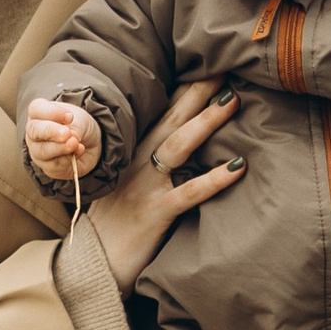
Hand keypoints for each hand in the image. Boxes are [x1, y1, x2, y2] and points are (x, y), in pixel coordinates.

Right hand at [25, 96, 102, 180]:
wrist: (89, 144)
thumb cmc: (79, 126)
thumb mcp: (80, 120)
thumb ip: (74, 128)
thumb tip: (70, 141)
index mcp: (39, 114)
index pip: (36, 109)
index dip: (52, 112)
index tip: (70, 117)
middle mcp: (34, 132)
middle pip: (34, 131)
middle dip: (51, 131)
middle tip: (67, 134)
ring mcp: (38, 151)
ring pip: (43, 151)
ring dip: (61, 148)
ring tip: (75, 144)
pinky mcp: (48, 167)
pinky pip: (55, 165)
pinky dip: (68, 159)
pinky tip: (78, 152)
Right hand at [90, 83, 243, 292]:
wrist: (92, 264)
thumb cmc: (113, 227)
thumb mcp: (125, 187)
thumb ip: (149, 166)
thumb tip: (182, 149)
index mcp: (131, 155)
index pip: (161, 114)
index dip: (184, 89)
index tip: (206, 64)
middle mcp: (137, 164)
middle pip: (171, 118)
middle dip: (198, 91)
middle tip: (224, 65)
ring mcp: (145, 187)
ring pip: (178, 146)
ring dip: (207, 121)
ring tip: (234, 101)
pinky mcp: (155, 213)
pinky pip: (189, 193)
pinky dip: (215, 179)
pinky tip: (238, 167)